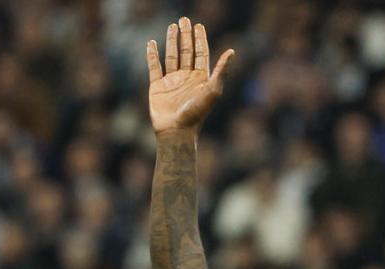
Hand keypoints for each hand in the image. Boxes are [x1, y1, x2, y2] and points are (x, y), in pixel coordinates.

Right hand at [146, 17, 233, 136]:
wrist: (176, 131)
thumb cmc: (197, 114)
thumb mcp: (213, 91)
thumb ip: (221, 70)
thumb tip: (232, 50)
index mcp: (200, 77)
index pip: (200, 53)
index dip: (200, 39)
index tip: (198, 25)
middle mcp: (186, 77)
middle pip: (186, 51)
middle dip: (185, 35)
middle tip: (184, 20)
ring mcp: (171, 81)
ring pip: (172, 56)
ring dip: (172, 41)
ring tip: (171, 27)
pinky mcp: (157, 87)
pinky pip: (154, 67)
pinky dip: (152, 55)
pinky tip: (152, 44)